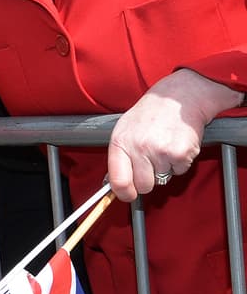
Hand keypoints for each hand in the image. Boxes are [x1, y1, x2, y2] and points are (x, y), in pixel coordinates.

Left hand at [106, 68, 244, 201]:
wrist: (178, 98)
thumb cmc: (150, 114)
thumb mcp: (124, 130)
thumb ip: (119, 157)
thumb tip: (113, 183)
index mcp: (121, 143)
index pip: (118, 181)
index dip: (123, 193)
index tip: (128, 195)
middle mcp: (139, 148)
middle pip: (143, 186)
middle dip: (148, 180)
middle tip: (152, 163)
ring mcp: (160, 152)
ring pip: (163, 179)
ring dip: (165, 168)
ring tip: (164, 146)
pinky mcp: (180, 154)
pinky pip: (180, 171)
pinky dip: (180, 162)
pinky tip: (176, 144)